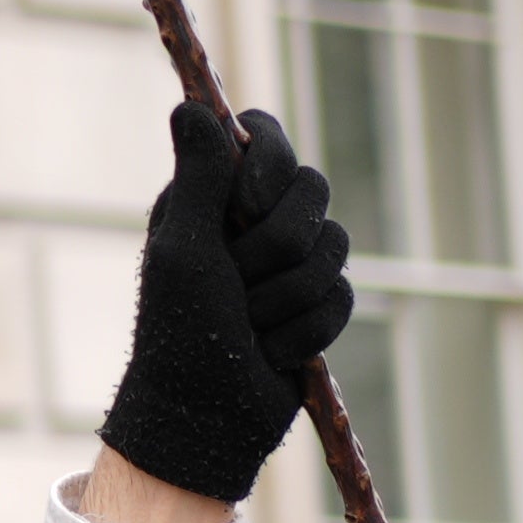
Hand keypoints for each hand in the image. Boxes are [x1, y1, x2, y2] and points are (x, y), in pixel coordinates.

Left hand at [95, 102, 356, 507]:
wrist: (205, 418)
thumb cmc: (181, 333)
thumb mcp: (185, 249)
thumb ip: (200, 178)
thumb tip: (191, 104)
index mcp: (213, 198)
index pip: (265, 138)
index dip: (270, 164)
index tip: (246, 202)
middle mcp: (252, 222)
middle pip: (312, 189)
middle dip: (275, 245)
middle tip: (236, 281)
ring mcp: (288, 264)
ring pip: (334, 246)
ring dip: (287, 297)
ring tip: (249, 325)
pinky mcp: (315, 306)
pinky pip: (342, 297)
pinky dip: (304, 330)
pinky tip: (271, 351)